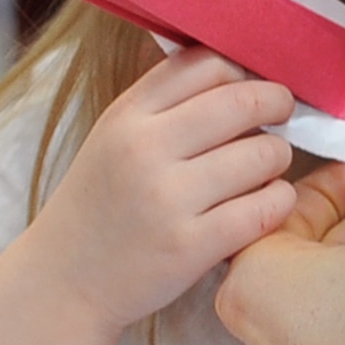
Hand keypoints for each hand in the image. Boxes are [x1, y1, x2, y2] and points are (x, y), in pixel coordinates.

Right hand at [27, 46, 296, 335]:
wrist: (63, 280)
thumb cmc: (100, 204)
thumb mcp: (113, 136)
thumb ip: (164, 103)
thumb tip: (237, 73)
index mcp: (127, 115)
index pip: (206, 64)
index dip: (243, 72)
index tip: (253, 89)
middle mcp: (145, 149)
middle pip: (243, 101)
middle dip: (277, 104)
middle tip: (281, 117)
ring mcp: (167, 199)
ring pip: (263, 154)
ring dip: (278, 157)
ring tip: (267, 169)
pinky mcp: (189, 247)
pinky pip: (263, 209)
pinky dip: (279, 201)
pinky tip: (268, 203)